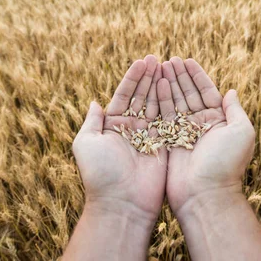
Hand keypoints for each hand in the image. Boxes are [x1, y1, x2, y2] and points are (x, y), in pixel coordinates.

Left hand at [72, 55, 165, 221]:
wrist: (122, 202)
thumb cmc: (101, 174)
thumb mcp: (86, 143)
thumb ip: (91, 122)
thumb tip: (94, 103)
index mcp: (112, 126)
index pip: (124, 95)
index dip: (133, 78)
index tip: (142, 61)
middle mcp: (131, 129)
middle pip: (141, 97)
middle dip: (149, 77)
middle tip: (157, 58)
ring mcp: (149, 137)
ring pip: (155, 105)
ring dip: (160, 86)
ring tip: (167, 66)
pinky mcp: (164, 146)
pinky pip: (168, 120)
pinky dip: (170, 104)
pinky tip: (173, 88)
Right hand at [157, 57, 255, 213]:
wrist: (206, 194)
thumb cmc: (226, 163)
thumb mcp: (241, 133)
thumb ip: (235, 111)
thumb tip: (231, 91)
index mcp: (218, 121)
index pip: (207, 92)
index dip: (197, 76)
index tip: (187, 60)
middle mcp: (201, 125)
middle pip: (189, 94)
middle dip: (179, 76)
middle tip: (169, 60)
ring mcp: (184, 133)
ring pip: (175, 102)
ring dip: (168, 84)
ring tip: (160, 67)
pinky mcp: (169, 141)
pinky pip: (164, 116)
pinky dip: (160, 100)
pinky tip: (156, 86)